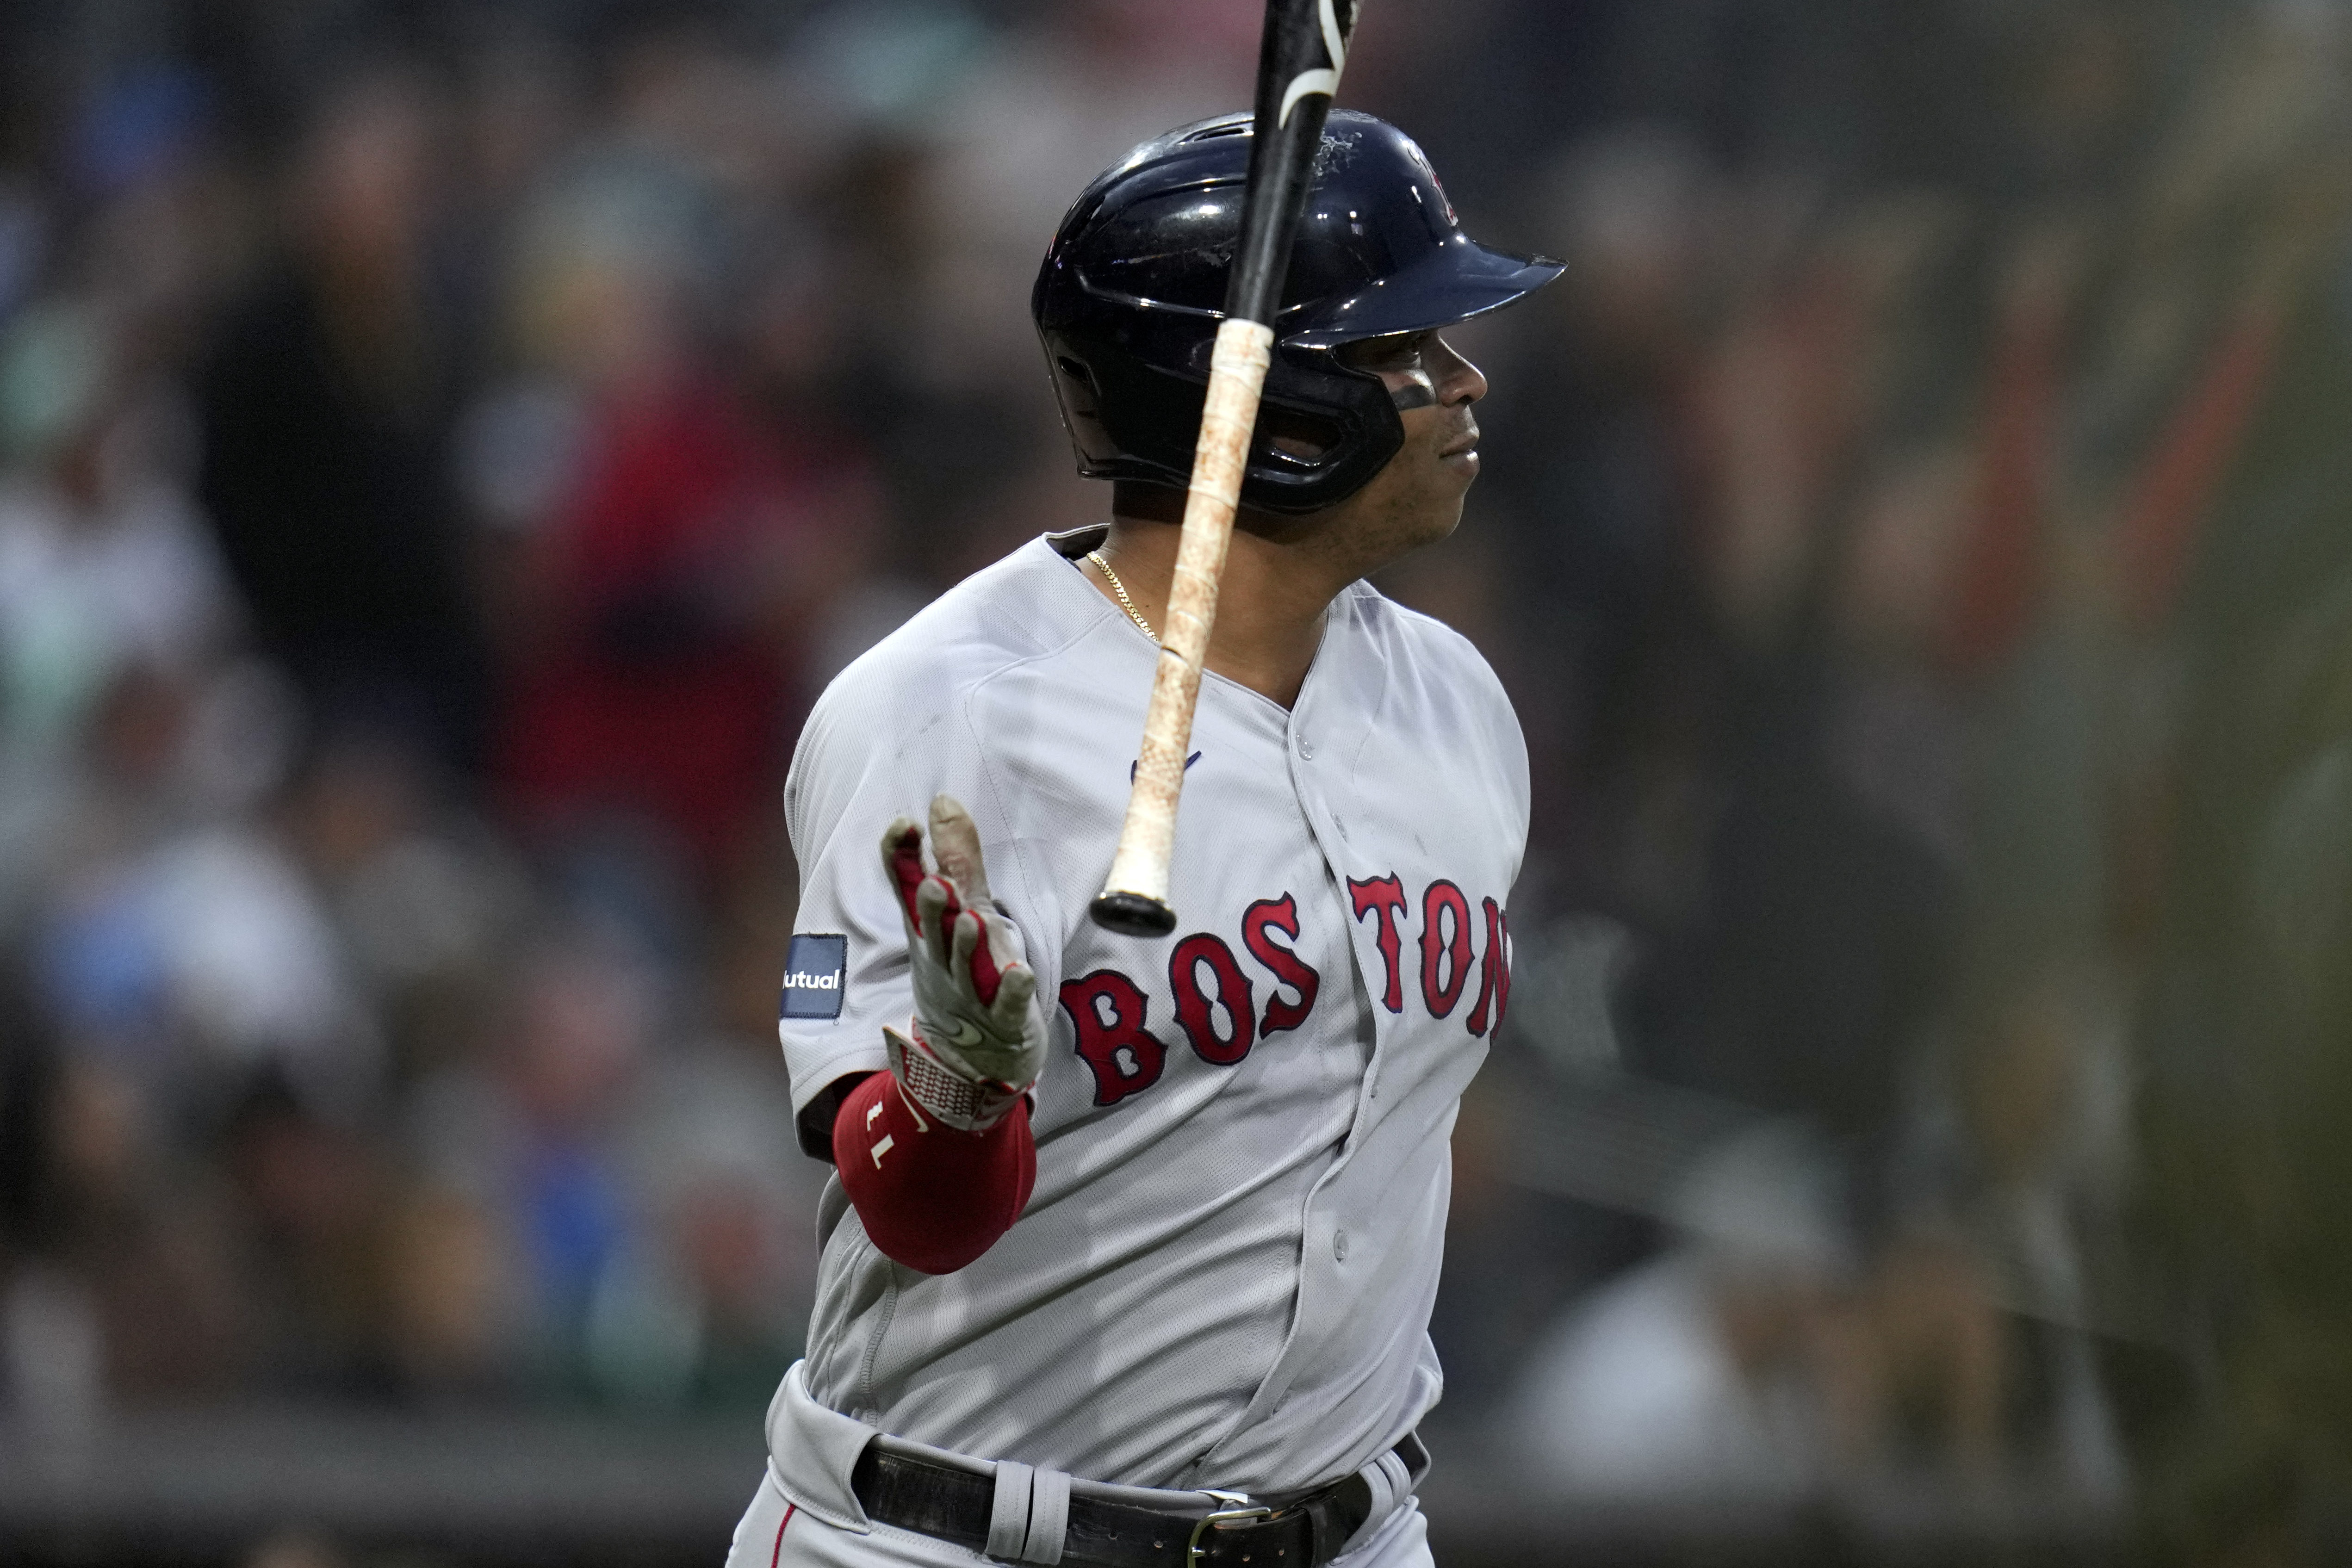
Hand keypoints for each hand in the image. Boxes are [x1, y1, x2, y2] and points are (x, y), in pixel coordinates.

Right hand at [878, 795, 1046, 1128]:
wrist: (969, 1057)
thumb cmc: (964, 970)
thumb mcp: (959, 911)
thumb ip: (953, 857)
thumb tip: (942, 801)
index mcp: (931, 929)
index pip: (909, 889)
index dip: (902, 859)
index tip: (903, 825)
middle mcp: (944, 957)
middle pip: (934, 929)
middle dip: (932, 907)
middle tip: (935, 882)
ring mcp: (972, 990)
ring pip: (964, 966)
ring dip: (966, 944)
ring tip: (972, 920)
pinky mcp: (1003, 1018)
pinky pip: (1006, 1004)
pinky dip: (1011, 990)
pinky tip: (1020, 973)